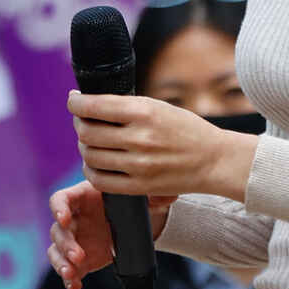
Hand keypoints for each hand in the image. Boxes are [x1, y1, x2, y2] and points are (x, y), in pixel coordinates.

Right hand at [45, 180, 174, 288]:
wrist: (142, 222)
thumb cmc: (138, 202)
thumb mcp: (146, 196)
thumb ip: (153, 195)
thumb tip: (166, 197)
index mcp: (83, 197)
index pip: (60, 199)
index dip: (58, 209)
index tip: (64, 219)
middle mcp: (75, 218)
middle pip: (58, 230)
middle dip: (65, 244)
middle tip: (80, 256)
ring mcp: (76, 240)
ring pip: (57, 251)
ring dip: (61, 263)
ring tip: (71, 273)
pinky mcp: (82, 260)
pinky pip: (70, 270)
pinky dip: (69, 280)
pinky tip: (75, 288)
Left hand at [70, 91, 256, 199]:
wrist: (213, 160)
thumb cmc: (184, 129)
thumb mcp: (156, 106)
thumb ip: (123, 106)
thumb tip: (85, 104)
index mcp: (143, 112)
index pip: (93, 106)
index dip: (76, 104)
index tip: (74, 102)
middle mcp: (139, 138)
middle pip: (86, 132)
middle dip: (79, 124)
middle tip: (84, 121)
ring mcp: (138, 165)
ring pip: (89, 156)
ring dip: (84, 147)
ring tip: (92, 143)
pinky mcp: (140, 186)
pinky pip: (99, 181)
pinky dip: (91, 171)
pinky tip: (97, 163)